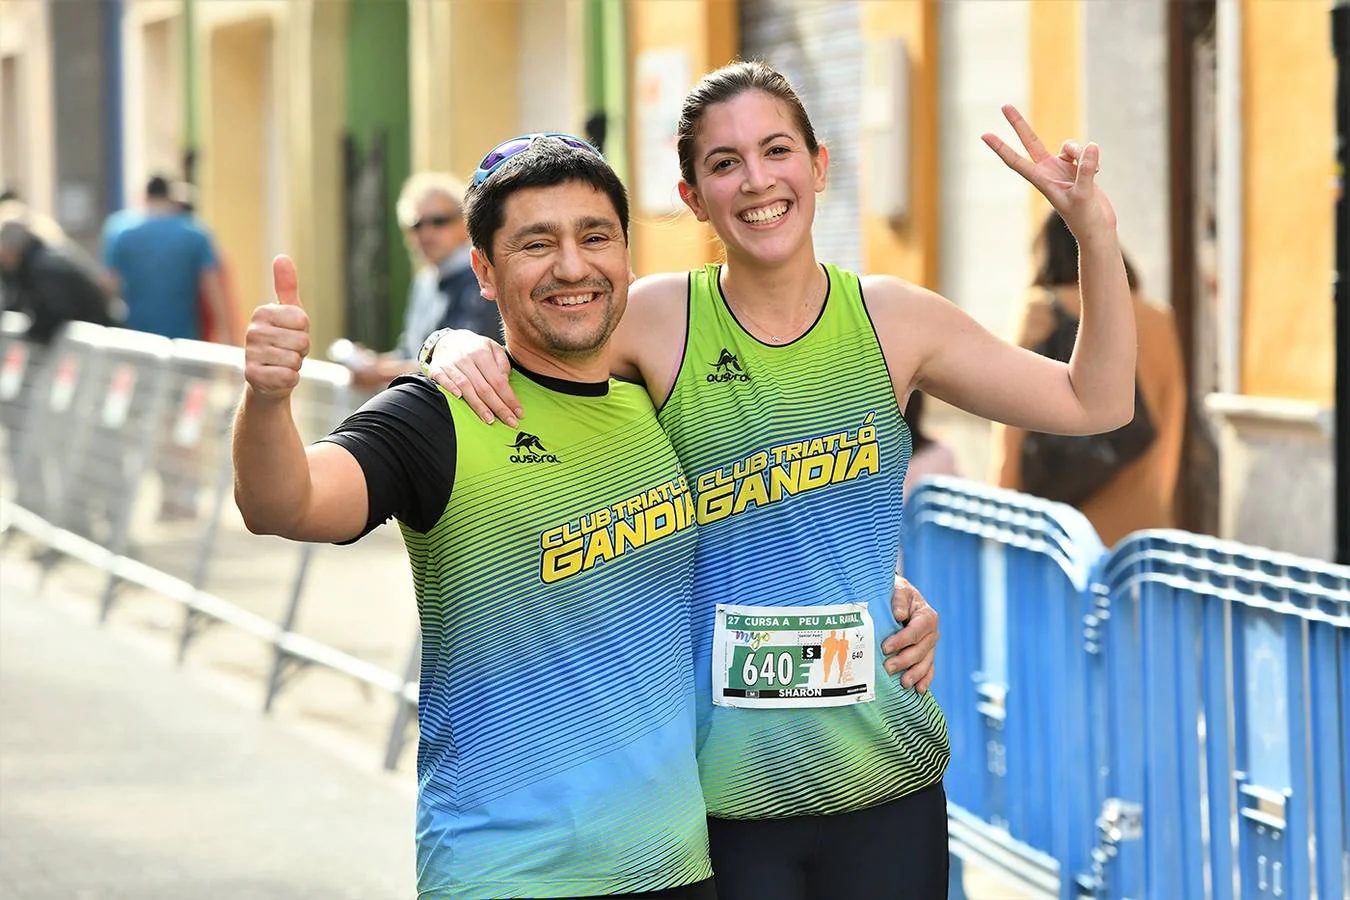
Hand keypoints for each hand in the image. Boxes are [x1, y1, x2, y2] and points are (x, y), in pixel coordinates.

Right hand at [244, 255, 309, 398]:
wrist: (268, 379)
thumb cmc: (282, 343)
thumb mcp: (289, 313)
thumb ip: (287, 287)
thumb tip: (281, 257)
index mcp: (262, 312)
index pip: (302, 320)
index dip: (304, 331)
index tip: (292, 334)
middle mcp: (253, 331)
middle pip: (302, 340)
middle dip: (301, 350)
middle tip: (287, 351)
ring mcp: (251, 354)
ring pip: (296, 360)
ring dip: (295, 365)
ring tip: (282, 363)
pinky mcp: (253, 376)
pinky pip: (289, 377)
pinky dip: (290, 380)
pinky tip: (278, 377)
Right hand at [426, 329, 520, 425]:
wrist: (448, 338)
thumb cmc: (474, 348)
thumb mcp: (493, 347)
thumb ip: (502, 363)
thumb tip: (505, 382)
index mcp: (482, 353)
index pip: (498, 380)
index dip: (509, 398)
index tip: (518, 413)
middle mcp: (466, 359)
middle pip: (484, 387)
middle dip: (498, 407)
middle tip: (510, 422)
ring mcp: (451, 364)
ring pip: (466, 387)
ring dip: (478, 404)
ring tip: (489, 419)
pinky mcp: (437, 369)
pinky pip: (443, 380)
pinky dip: (449, 388)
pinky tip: (458, 398)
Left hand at [881, 574, 937, 691]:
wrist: (901, 599)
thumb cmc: (898, 594)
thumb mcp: (899, 589)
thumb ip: (899, 600)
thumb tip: (899, 614)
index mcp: (927, 616)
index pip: (916, 631)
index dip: (901, 640)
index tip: (885, 648)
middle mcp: (932, 633)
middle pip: (920, 650)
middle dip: (904, 660)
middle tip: (888, 668)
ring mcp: (930, 646)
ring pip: (925, 663)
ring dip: (915, 674)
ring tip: (903, 684)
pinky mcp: (926, 655)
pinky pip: (929, 669)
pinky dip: (925, 680)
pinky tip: (919, 690)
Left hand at [982, 105, 1116, 242]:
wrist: (1097, 228)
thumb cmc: (1086, 219)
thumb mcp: (1084, 195)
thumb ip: (1086, 170)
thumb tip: (1090, 146)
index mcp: (1041, 181)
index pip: (1016, 161)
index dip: (1001, 148)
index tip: (984, 135)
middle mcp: (1048, 172)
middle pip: (1031, 142)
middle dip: (1019, 124)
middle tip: (1004, 106)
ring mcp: (1062, 169)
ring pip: (1069, 145)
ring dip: (1080, 151)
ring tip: (1093, 172)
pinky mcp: (1077, 169)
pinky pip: (1083, 152)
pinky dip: (1092, 159)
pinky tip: (1098, 173)